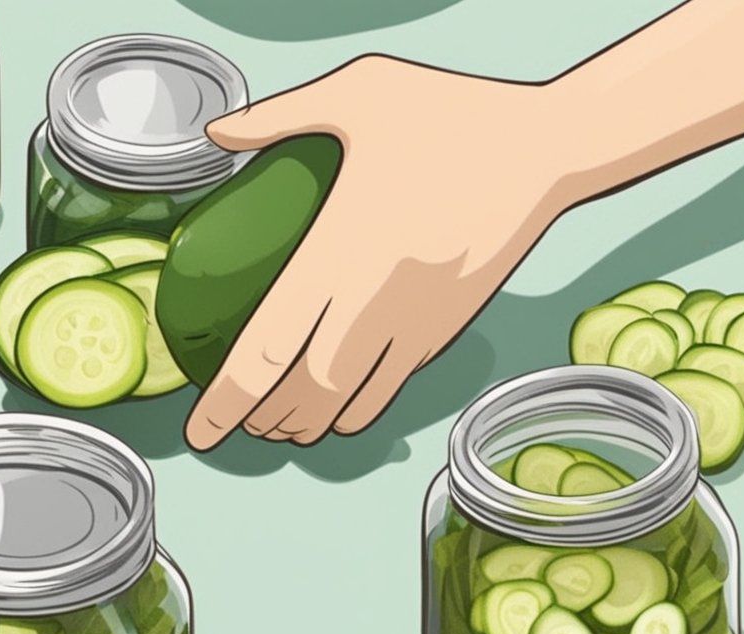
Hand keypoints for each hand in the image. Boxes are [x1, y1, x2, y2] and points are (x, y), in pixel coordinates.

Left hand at [184, 55, 577, 449]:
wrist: (545, 149)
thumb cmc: (453, 114)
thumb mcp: (362, 91)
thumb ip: (280, 115)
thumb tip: (216, 133)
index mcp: (338, 250)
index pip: (267, 350)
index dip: (226, 402)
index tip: (199, 432)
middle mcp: (372, 302)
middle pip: (302, 396)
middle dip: (262, 424)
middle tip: (236, 424)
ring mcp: (413, 324)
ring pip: (349, 404)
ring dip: (308, 427)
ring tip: (280, 426)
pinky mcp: (445, 329)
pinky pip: (391, 388)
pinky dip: (356, 411)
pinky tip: (337, 407)